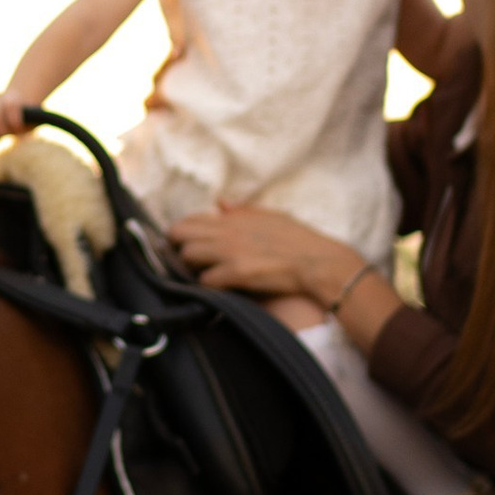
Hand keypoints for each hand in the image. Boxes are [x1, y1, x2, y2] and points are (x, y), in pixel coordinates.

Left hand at [169, 203, 359, 305]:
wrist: (319, 263)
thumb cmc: (299, 241)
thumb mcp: (271, 217)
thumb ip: (242, 212)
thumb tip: (220, 204)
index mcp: (234, 219)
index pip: (190, 220)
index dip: (182, 235)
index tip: (184, 247)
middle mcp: (228, 231)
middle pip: (179, 234)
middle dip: (175, 249)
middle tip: (182, 263)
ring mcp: (231, 252)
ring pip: (186, 256)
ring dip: (188, 268)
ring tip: (197, 277)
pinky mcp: (238, 273)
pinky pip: (205, 280)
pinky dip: (206, 287)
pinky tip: (215, 290)